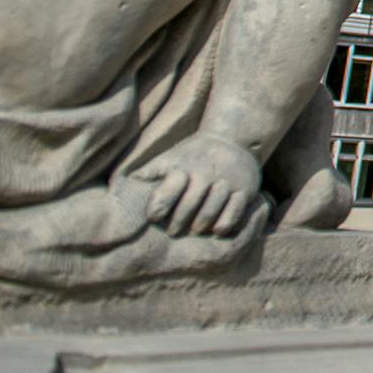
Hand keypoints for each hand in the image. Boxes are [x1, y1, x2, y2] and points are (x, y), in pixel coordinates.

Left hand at [134, 134, 262, 239]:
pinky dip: (225, 223)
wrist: (230, 140)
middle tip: (173, 232)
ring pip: (212, 210)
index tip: (154, 218)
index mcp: (184, 167)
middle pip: (189, 204)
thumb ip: (151, 172)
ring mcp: (227, 180)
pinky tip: (217, 229)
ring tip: (195, 231)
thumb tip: (127, 181)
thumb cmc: (192, 157)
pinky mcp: (245, 188)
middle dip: (178, 221)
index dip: (160, 205)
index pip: (169, 189)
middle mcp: (206, 172)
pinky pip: (235, 211)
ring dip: (201, 224)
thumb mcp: (171, 159)